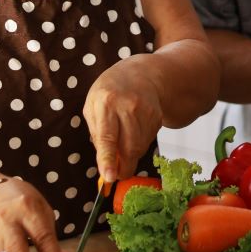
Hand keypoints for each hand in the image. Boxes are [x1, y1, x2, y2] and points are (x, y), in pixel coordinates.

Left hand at [83, 58, 163, 181]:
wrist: (141, 74)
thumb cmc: (110, 92)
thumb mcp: (93, 106)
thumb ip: (96, 134)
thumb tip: (104, 165)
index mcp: (105, 102)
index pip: (107, 136)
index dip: (108, 159)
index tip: (109, 178)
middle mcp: (127, 106)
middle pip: (129, 148)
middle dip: (123, 167)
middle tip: (116, 174)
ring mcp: (146, 110)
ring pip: (140, 148)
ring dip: (130, 155)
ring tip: (123, 141)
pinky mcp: (157, 116)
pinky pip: (148, 142)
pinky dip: (139, 144)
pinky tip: (134, 130)